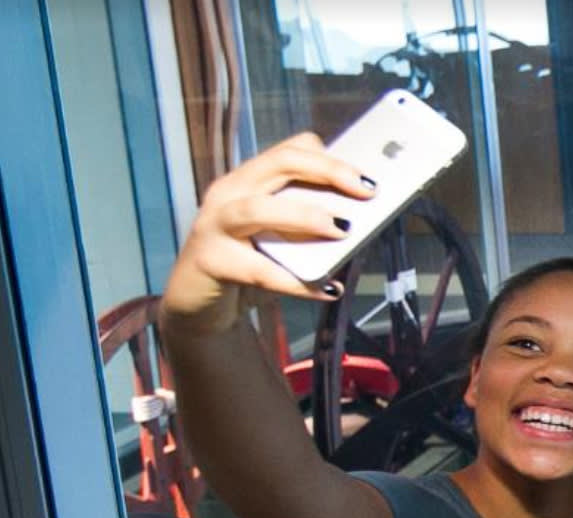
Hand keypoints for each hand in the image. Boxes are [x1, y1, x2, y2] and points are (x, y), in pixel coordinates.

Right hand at [161, 133, 372, 337]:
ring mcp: (213, 225)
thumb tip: (358, 221)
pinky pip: (259, 271)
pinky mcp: (209, 261)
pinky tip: (327, 289)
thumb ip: (307, 223)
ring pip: (257, 209)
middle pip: (279, 164)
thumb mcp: (278, 237)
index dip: (330, 158)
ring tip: (341, 229)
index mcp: (248, 181)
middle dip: (327, 172)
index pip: (289, 152)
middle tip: (366, 192)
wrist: (197, 304)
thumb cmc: (246, 264)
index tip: (368, 176)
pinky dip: (298, 283)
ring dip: (304, 216)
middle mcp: (229, 194)